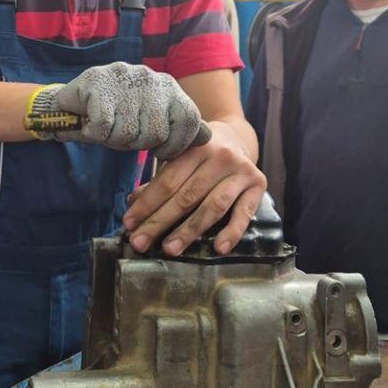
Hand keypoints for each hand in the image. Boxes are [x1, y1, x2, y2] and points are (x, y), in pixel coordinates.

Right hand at [29, 63, 202, 158]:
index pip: (189, 119)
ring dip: (113, 140)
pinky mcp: (97, 83)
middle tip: (124, 134)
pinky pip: (103, 128)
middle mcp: (150, 77)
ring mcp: (123, 77)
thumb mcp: (153, 120)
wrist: (72, 102)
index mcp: (168, 86)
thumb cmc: (117, 115)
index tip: (159, 152)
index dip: (176, 144)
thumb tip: (208, 136)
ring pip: (128, 133)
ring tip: (107, 127)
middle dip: (138, 144)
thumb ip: (178, 128)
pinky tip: (90, 125)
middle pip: (156, 133)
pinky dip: (94, 135)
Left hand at [123, 119, 265, 254]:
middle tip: (140, 242)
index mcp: (195, 147)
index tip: (129, 224)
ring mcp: (240, 170)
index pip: (168, 181)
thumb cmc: (200, 154)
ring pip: (212, 206)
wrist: (237, 138)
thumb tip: (133, 203)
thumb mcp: (178, 159)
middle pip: (187, 196)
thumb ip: (160, 181)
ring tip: (170, 249)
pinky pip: (244, 213)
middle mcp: (219, 156)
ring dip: (189, 231)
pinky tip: (218, 248)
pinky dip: (232, 232)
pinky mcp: (258, 184)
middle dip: (160, 222)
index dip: (147, 205)